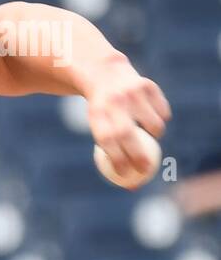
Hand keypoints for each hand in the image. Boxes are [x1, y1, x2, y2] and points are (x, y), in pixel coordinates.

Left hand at [84, 57, 170, 176]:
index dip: (118, 160)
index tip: (128, 175)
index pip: (107, 142)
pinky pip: (163, 113)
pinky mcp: (148, 86)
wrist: (104, 73)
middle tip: (147, 169)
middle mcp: (114, 102)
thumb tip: (132, 186)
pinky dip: (161, 119)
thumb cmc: (102, 110)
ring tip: (146, 131)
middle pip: (128, 135)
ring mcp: (132, 92)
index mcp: (96, 113)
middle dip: (140, 156)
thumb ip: (112, 154)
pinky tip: (149, 113)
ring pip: (154, 125)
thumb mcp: (97, 126)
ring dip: (155, 135)